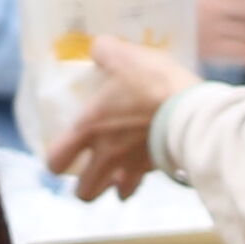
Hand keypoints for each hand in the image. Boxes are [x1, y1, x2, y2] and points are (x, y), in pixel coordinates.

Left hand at [55, 33, 188, 200]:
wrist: (190, 110)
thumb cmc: (151, 84)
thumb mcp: (125, 56)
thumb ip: (105, 51)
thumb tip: (99, 48)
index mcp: (89, 128)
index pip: (56, 160)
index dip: (55, 162)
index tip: (62, 154)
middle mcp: (106, 155)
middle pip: (85, 192)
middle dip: (84, 186)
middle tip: (89, 170)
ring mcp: (131, 167)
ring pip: (115, 195)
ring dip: (112, 187)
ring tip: (116, 175)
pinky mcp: (157, 170)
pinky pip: (143, 185)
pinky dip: (140, 181)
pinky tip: (143, 168)